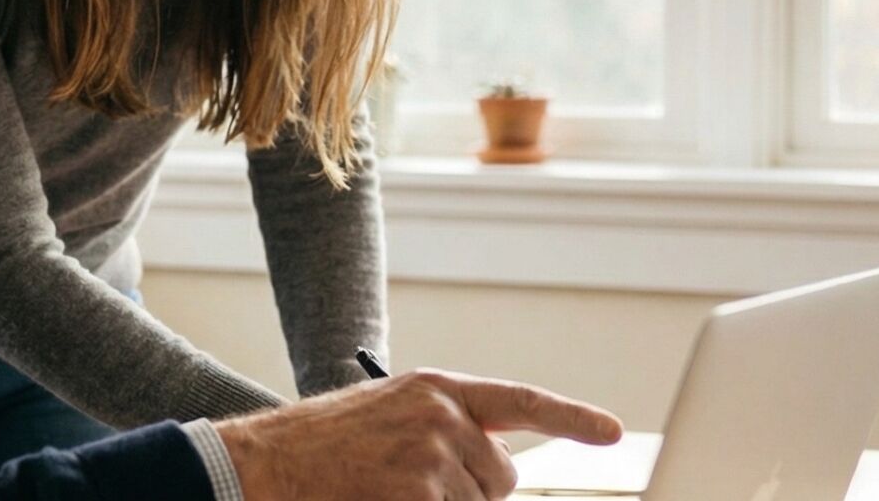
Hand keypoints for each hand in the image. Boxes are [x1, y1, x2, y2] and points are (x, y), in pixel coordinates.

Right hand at [212, 368, 621, 500]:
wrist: (266, 464)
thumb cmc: (322, 448)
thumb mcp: (389, 419)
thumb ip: (444, 430)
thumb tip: (499, 468)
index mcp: (437, 388)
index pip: (521, 401)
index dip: (572, 417)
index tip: (611, 433)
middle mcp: (444, 414)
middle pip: (501, 478)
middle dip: (470, 493)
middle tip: (409, 485)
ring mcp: (435, 454)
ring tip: (385, 490)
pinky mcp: (422, 493)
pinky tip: (381, 497)